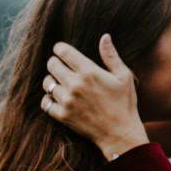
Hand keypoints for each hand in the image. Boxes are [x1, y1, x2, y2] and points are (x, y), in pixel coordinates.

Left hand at [43, 35, 150, 159]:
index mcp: (89, 72)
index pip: (63, 51)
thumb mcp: (124, 76)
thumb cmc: (125, 103)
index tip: (60, 50)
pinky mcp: (63, 116)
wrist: (120, 134)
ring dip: (51, 81)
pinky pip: (45, 103)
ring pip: (47, 83)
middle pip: (51, 64)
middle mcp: (75, 85)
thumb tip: (105, 36)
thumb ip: (111, 56)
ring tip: (59, 83)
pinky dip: (48, 99)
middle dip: (55, 63)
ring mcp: (67, 101)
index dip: (59, 48)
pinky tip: (56, 98)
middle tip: (60, 67)